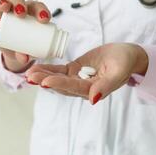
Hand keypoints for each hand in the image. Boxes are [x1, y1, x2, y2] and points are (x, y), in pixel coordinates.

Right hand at [0, 0, 50, 71]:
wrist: (17, 52)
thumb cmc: (30, 45)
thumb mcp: (33, 48)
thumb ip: (29, 53)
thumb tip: (24, 58)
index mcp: (32, 11)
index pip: (37, 6)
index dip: (41, 10)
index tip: (44, 19)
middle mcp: (17, 8)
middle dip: (19, 2)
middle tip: (21, 13)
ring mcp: (4, 14)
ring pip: (2, 2)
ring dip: (3, 3)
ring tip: (5, 8)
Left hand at [25, 43, 148, 104]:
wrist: (126, 55)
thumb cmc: (125, 62)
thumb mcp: (118, 72)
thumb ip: (106, 85)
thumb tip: (93, 100)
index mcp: (94, 90)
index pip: (74, 88)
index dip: (59, 85)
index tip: (45, 82)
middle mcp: (83, 87)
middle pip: (62, 85)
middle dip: (46, 81)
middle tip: (30, 76)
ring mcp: (77, 78)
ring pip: (58, 79)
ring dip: (44, 76)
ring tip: (29, 73)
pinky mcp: (74, 70)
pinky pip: (59, 70)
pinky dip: (48, 69)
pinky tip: (36, 67)